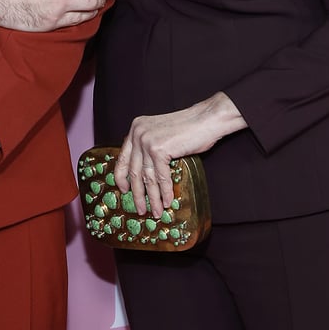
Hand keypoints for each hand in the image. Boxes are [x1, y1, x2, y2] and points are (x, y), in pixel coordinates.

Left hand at [114, 92, 245, 218]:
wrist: (207, 119)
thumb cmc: (189, 127)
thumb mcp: (161, 134)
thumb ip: (149, 147)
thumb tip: (146, 172)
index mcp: (136, 128)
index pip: (123, 157)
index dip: (121, 176)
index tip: (123, 189)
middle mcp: (138, 133)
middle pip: (134, 171)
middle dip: (137, 194)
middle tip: (140, 208)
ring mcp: (147, 141)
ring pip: (147, 178)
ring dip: (152, 198)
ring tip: (156, 211)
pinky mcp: (159, 149)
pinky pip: (161, 178)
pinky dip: (165, 192)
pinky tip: (168, 201)